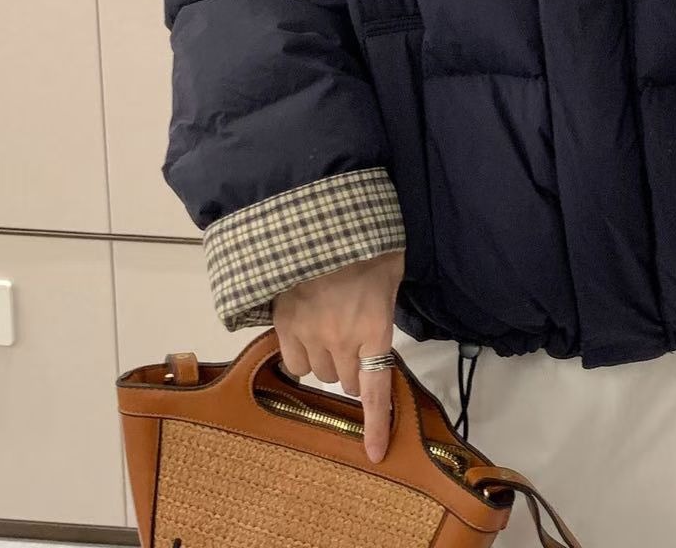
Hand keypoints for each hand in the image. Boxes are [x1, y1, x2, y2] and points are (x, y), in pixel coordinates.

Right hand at [272, 247, 405, 462]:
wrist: (319, 220)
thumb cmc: (366, 241)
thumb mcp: (392, 267)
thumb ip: (390, 297)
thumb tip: (389, 306)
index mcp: (374, 329)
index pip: (376, 390)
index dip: (375, 424)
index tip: (374, 453)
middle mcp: (342, 340)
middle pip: (347, 382)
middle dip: (353, 369)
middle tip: (354, 343)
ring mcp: (310, 335)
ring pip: (319, 374)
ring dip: (327, 361)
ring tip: (329, 332)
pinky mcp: (283, 326)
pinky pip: (292, 363)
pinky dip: (300, 355)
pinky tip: (304, 334)